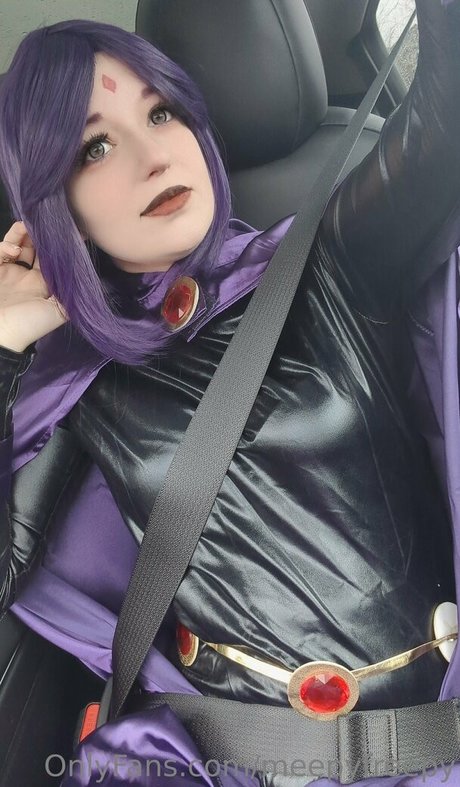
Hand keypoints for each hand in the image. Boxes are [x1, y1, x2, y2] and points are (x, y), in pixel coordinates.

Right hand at [0, 221, 67, 352]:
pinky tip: (14, 251)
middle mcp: (28, 276)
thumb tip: (88, 282)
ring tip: (27, 226)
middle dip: (40, 234)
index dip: (59, 246)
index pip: (54, 259)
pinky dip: (7, 245)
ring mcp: (10, 272)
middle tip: (46, 224)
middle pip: (35, 247)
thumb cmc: (29, 325)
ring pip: (17, 244)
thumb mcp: (58, 312)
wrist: (0, 336)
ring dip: (22, 232)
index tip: (69, 231)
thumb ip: (72, 296)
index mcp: (45, 284)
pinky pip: (1, 251)